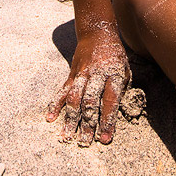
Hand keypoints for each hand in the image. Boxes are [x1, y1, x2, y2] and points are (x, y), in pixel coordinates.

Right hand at [46, 27, 129, 145]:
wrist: (97, 33)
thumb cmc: (115, 55)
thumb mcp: (125, 69)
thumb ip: (122, 89)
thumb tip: (119, 112)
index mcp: (113, 75)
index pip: (110, 101)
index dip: (107, 121)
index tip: (105, 138)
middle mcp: (96, 75)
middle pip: (90, 102)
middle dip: (88, 124)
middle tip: (85, 142)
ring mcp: (82, 74)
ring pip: (75, 98)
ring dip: (71, 118)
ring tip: (67, 136)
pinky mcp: (72, 74)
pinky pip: (62, 90)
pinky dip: (56, 104)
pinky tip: (50, 117)